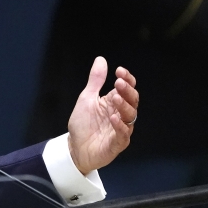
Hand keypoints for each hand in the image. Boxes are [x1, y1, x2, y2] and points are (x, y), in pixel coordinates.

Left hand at [67, 57, 137, 174]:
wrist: (74, 148)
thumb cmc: (83, 124)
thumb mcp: (87, 98)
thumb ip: (95, 81)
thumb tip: (101, 59)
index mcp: (114, 102)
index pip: (128, 88)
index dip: (127, 79)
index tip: (120, 71)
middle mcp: (121, 114)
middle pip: (133, 100)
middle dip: (127, 91)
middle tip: (119, 82)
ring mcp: (121, 129)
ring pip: (130, 116)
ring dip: (124, 106)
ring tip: (115, 98)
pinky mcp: (117, 143)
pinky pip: (123, 134)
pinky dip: (120, 126)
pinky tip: (113, 118)